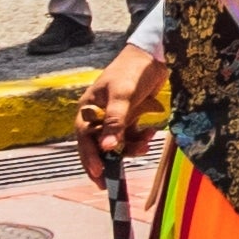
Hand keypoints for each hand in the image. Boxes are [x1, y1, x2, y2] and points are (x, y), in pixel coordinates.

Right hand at [73, 44, 160, 179]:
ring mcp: (114, 116)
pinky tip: (150, 135)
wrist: (154, 54)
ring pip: (117, 142)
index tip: (98, 174)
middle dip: (107, 162)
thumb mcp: (122, 95)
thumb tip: (108, 149)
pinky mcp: (130, 116)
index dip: (89, 158)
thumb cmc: (132, 71)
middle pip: (98, 145)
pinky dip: (139, 138)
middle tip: (110, 184)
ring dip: (130, 148)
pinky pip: (130, 135)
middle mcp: (98, 114)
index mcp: (89, 108)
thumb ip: (116, 121)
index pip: (84, 138)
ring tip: (145, 146)